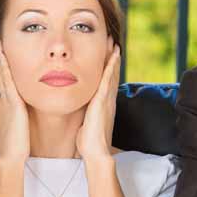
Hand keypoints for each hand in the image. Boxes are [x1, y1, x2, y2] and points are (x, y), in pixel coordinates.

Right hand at [0, 33, 30, 163]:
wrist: (11, 156)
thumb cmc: (17, 142)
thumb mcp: (17, 121)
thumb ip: (17, 110)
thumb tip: (21, 103)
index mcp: (2, 101)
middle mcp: (0, 98)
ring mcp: (4, 100)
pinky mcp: (11, 103)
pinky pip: (6, 81)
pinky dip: (2, 67)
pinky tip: (2, 55)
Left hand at [76, 44, 120, 162]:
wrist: (95, 152)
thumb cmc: (89, 142)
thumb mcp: (86, 124)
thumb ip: (86, 116)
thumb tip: (81, 115)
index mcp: (103, 105)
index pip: (106, 83)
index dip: (108, 69)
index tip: (108, 56)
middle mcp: (108, 100)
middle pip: (111, 75)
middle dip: (112, 60)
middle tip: (113, 44)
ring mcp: (107, 99)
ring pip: (111, 74)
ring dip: (113, 59)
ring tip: (114, 45)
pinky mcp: (103, 101)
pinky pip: (108, 80)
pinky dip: (111, 67)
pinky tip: (114, 56)